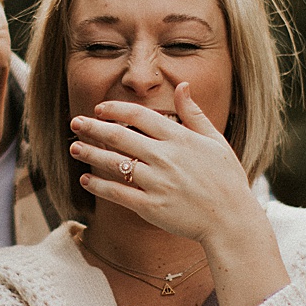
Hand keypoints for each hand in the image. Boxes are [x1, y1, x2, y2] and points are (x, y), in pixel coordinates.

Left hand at [73, 81, 290, 305]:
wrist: (231, 220)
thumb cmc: (226, 180)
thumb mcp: (216, 141)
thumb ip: (194, 113)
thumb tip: (183, 85)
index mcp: (180, 139)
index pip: (139, 116)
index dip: (115, 110)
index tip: (99, 109)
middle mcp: (166, 158)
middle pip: (120, 137)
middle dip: (93, 128)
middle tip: (75, 122)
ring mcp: (157, 183)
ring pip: (114, 164)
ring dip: (90, 154)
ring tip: (74, 148)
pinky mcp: (151, 208)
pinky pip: (118, 193)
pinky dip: (100, 185)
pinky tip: (86, 179)